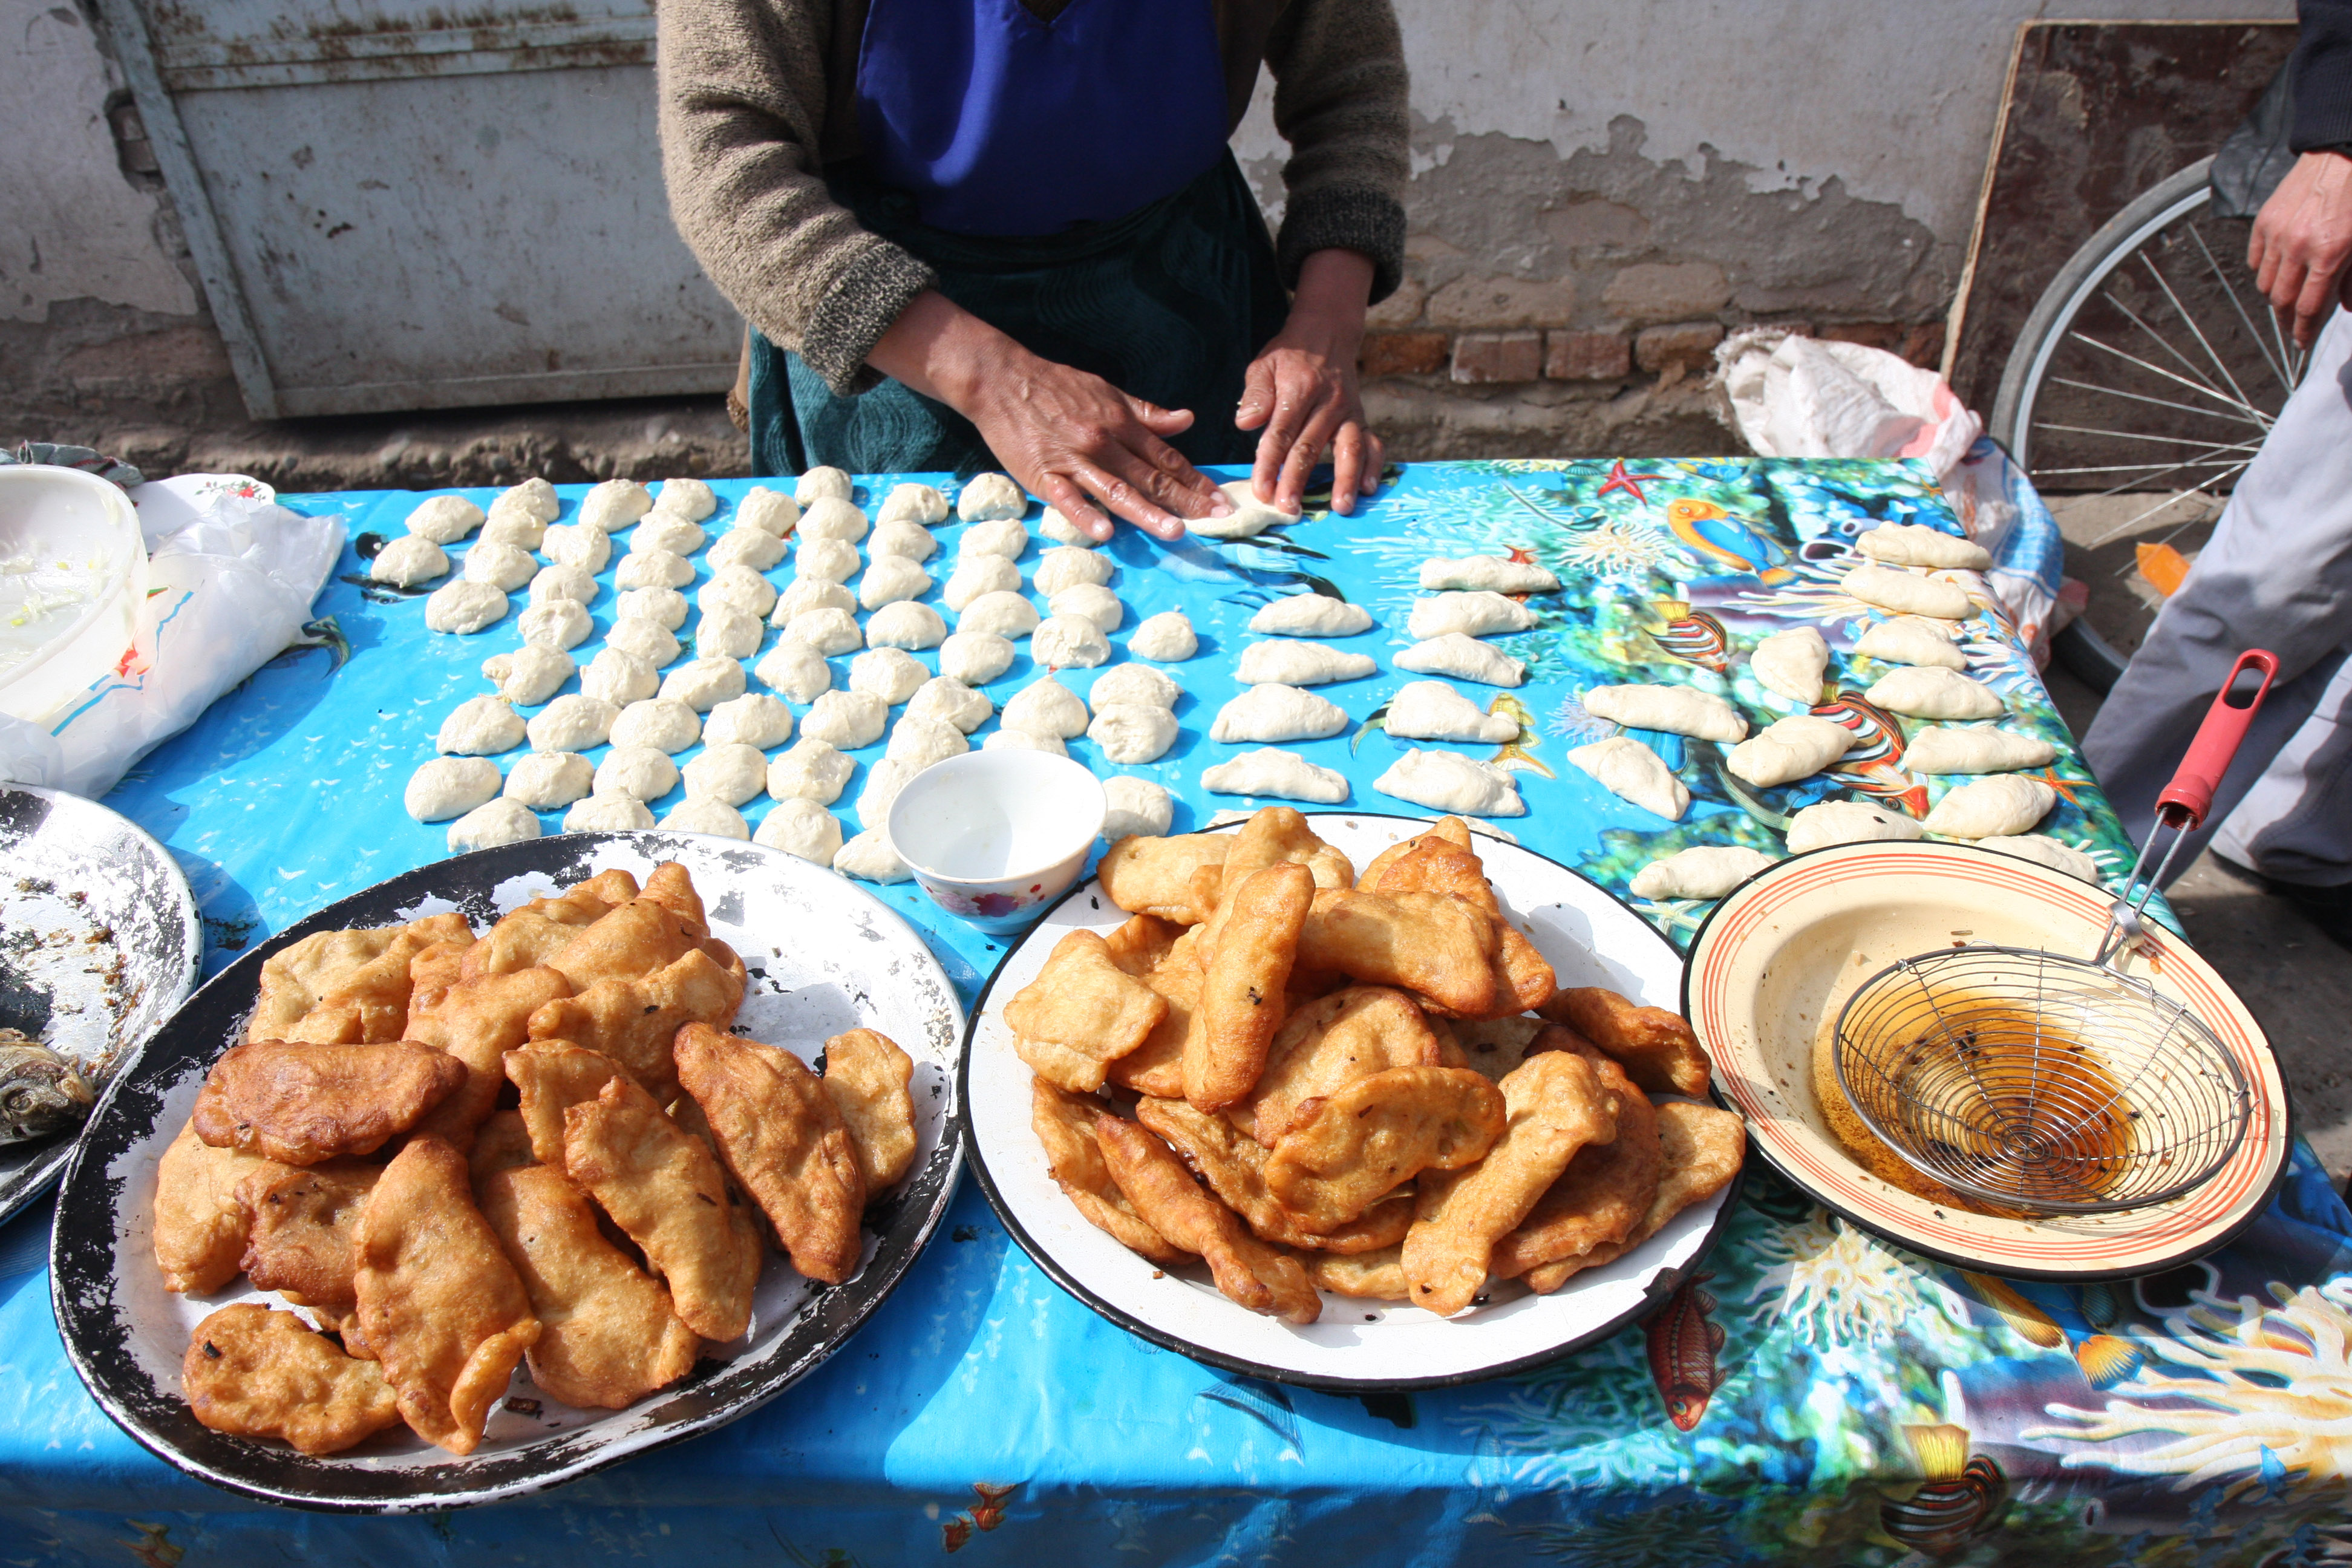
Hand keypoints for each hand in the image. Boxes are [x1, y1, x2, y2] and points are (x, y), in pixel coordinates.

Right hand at [866, 290, 1228, 541]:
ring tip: (1175, 530)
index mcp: (1121, 422)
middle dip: (1187, 499)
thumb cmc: (1056, 387)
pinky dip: (1086, 515)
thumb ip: (1146, 413)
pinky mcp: (1043, 474)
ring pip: (1117, 489)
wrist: (1003, 379)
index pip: (1166, 456)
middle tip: (1218, 519)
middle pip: (1151, 476)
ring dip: (1148, 512)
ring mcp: (1073, 460)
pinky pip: (1067, 498)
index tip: (1219, 497)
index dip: (1195, 478)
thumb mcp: (1108, 391)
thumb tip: (1187, 420)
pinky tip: (1106, 532)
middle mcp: (1103, 441)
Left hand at [1236, 249, 1383, 515]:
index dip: (1269, 463)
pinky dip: (1373, 466)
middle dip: (1298, 481)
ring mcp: (1349, 412)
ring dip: (1344, 479)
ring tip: (1340, 508)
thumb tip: (1245, 423)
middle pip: (1310, 447)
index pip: (1281, 432)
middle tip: (1288, 509)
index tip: (1261, 491)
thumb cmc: (1289, 358)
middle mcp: (1328, 401)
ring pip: (1348, 448)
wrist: (1326, 336)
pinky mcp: (1361, 419)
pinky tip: (1368, 488)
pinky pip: (1372, 443)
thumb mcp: (1264, 365)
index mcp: (1300, 388)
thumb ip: (1256, 394)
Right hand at [2250, 150, 2351, 348]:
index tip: (2302, 344)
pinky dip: (2264, 270)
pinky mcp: (2264, 221)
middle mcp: (2298, 248)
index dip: (2303, 331)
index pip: (2307, 308)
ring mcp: (2277, 234)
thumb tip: (2345, 306)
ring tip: (2287, 297)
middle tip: (2294, 326)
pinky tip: (2278, 269)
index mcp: (2329, 255)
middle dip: (2286, 320)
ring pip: (2264, 283)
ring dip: (2275, 296)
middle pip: (2280, 301)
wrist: (2345, 152)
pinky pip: (2256, 259)